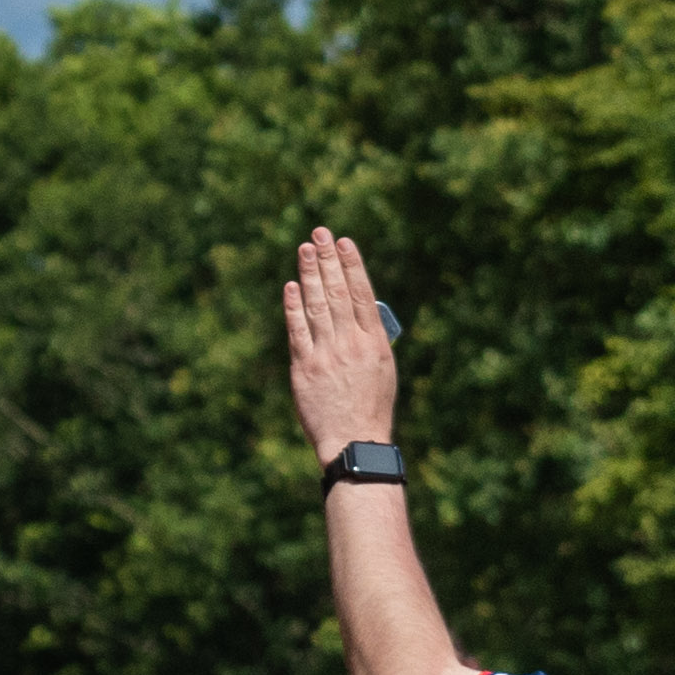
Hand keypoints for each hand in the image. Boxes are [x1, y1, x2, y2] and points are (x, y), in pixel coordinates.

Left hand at [284, 229, 401, 464]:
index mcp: (375, 345)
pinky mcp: (304, 367)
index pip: (363, 296)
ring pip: (317, 305)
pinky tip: (292, 286)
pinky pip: (297, 330)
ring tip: (305, 249)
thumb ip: (368, 340)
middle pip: (339, 294)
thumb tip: (357, 312)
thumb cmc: (370, 408)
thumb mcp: (382, 372)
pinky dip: (294, 306)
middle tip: (320, 233)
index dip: (353, 266)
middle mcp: (352, 345)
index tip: (345, 242)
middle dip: (328, 260)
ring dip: (310, 274)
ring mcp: (327, 355)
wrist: (354, 442)